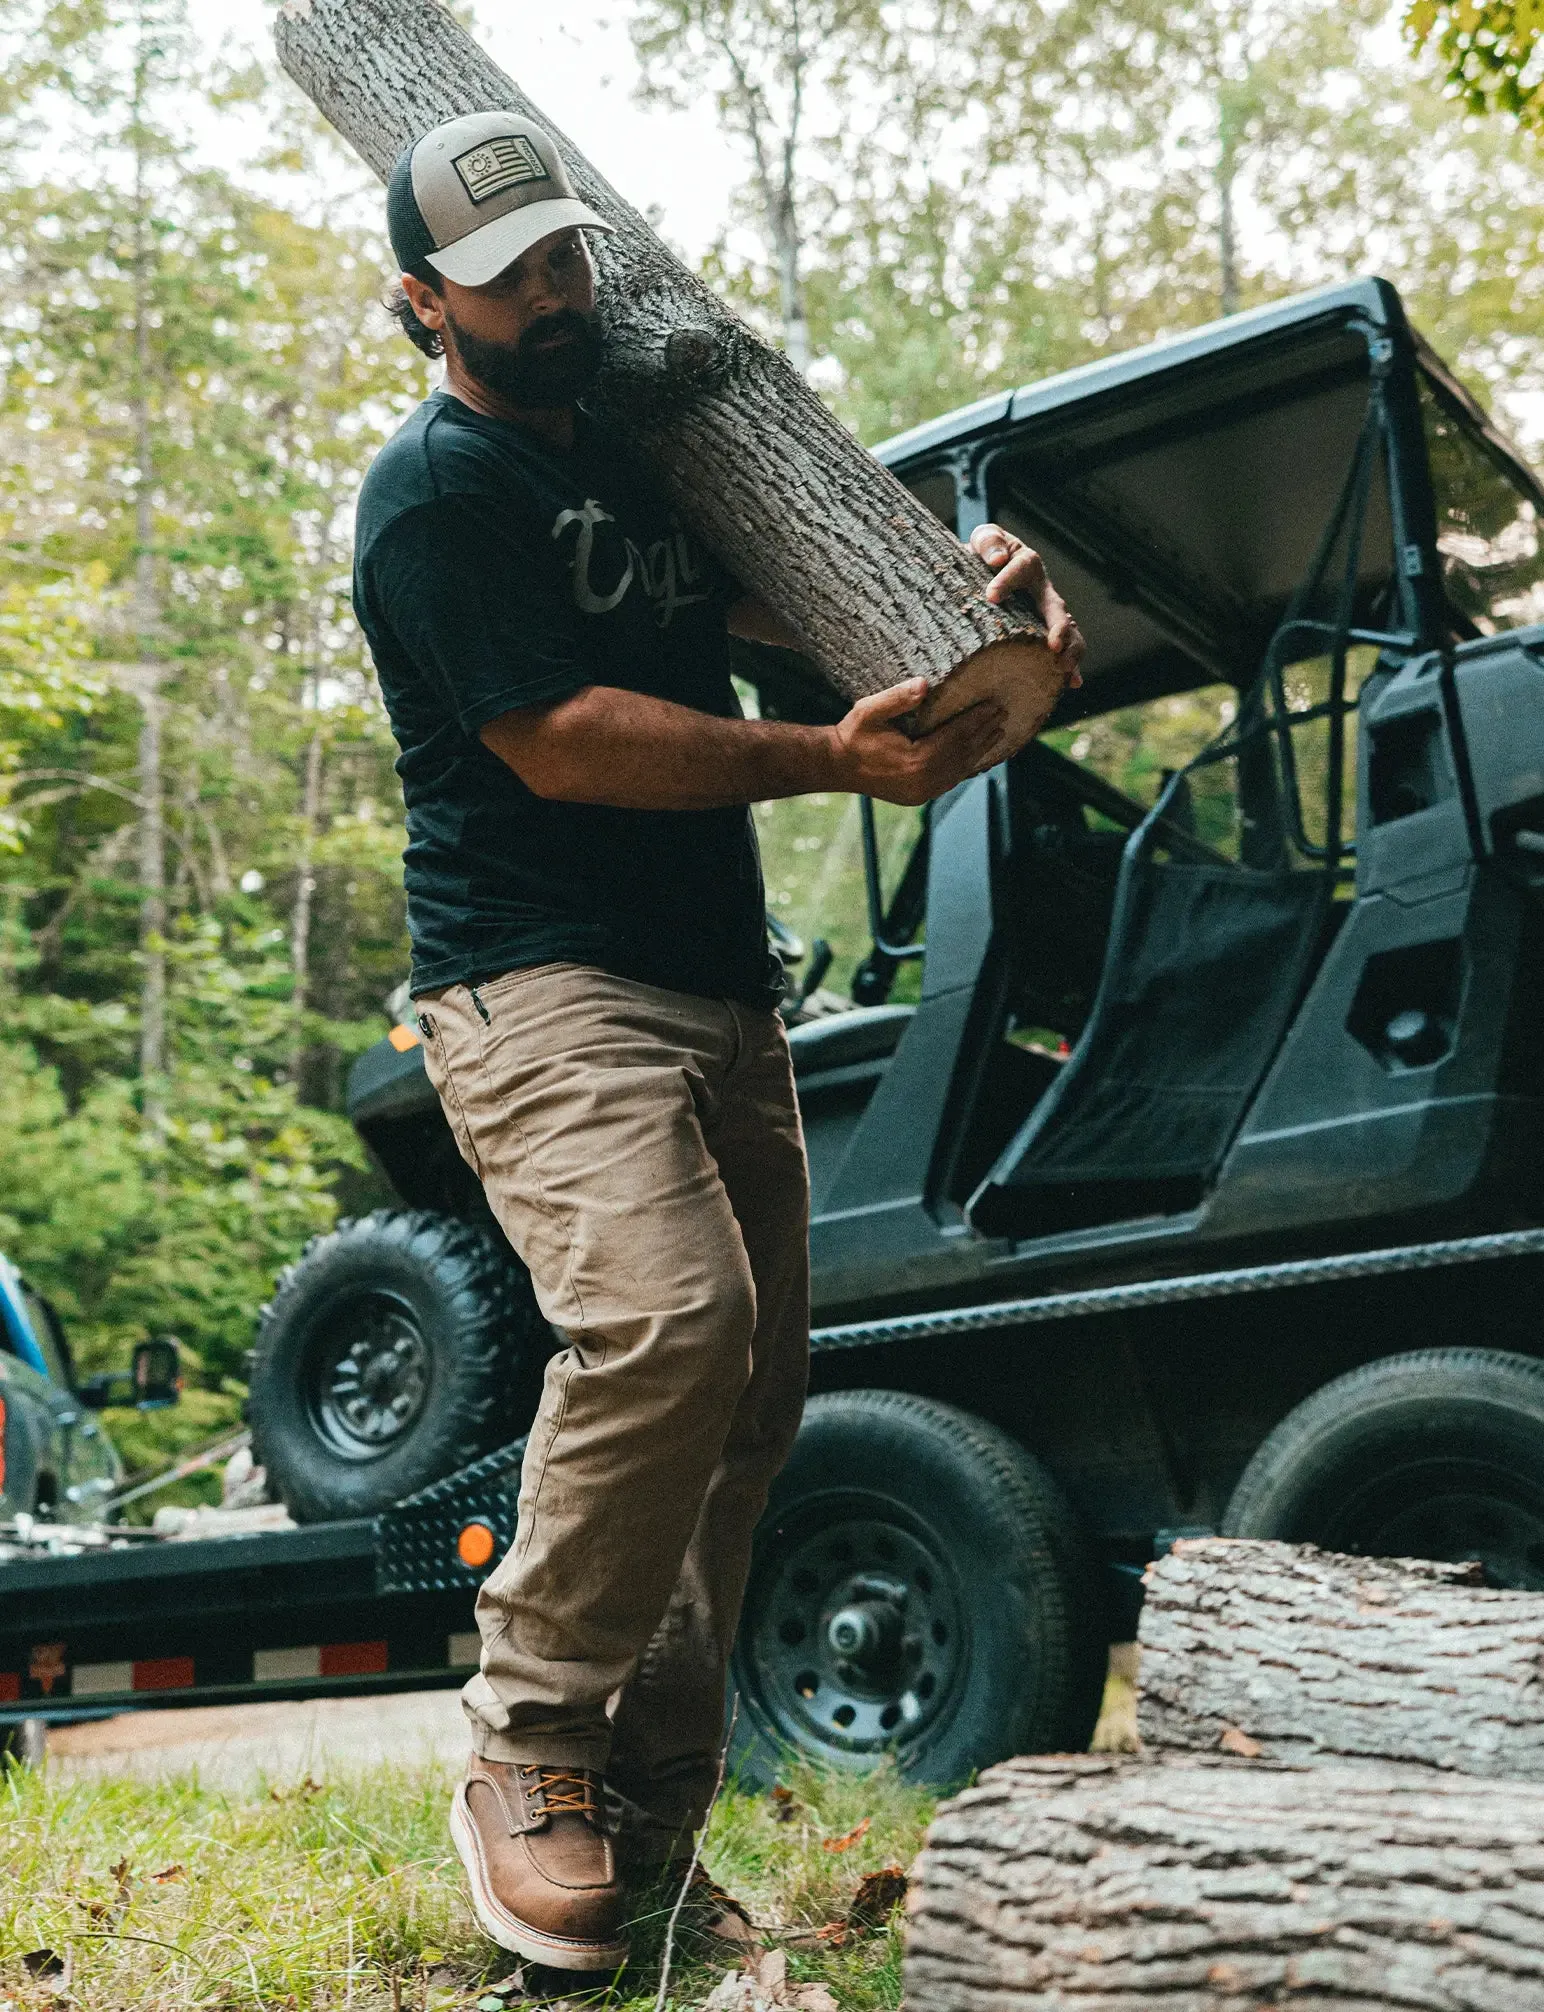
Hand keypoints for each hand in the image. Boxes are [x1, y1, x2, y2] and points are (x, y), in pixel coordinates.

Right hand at [829, 679, 1006, 805]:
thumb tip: (924, 683)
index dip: (977, 720)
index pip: (956, 736)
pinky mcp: (919, 797)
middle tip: (1004, 714)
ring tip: (998, 733)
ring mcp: (923, 792)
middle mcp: (924, 781)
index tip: (994, 705)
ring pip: (960, 770)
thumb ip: (896, 698)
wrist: (836, 766)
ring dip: (981, 751)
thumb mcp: (870, 711)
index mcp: (917, 760)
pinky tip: (978, 758)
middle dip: (984, 733)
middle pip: (963, 754)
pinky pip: (951, 781)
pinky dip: (967, 768)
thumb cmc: (853, 735)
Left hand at [970, 523, 1084, 688]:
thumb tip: (996, 560)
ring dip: (1069, 650)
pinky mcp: (1042, 631)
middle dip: (1059, 628)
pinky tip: (1073, 682)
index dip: (1006, 581)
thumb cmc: (985, 553)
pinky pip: (1062, 648)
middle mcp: (1042, 591)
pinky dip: (1069, 665)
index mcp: (1027, 564)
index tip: (991, 596)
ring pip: (1067, 631)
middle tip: (1054, 646)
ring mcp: (1045, 613)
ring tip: (1064, 669)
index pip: (1021, 569)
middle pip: (1056, 608)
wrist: (986, 568)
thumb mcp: (984, 539)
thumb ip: (989, 542)